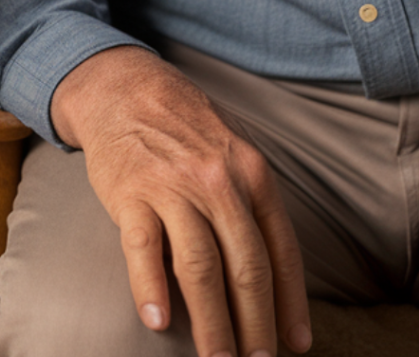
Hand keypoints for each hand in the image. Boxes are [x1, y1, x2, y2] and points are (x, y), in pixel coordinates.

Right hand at [50, 46, 310, 356]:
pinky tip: (158, 321)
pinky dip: (151, 287)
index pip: (279, 250)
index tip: (294, 345)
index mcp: (251, 173)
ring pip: (199, 267)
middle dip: (254, 326)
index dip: (289, 303)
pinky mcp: (130, 191)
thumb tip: (274, 274)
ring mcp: (173, 185)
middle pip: (244, 267)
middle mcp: (218, 180)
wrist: (124, 87)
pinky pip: (144, 247)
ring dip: (211, 323)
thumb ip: (252, 203)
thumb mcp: (232, 150)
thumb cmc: (183, 127)